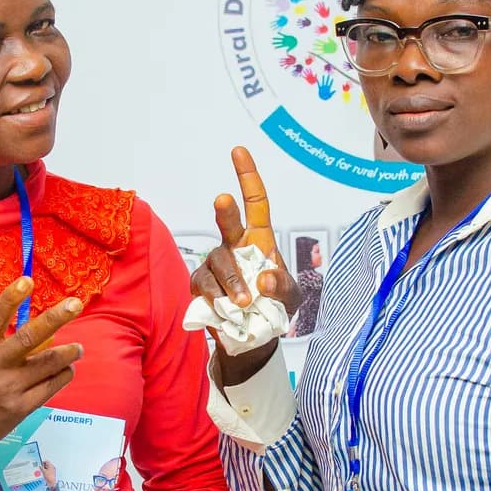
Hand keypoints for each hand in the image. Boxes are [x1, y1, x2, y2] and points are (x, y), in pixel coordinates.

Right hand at [0, 278, 82, 473]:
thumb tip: (38, 335)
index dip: (10, 297)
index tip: (27, 281)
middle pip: (30, 337)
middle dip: (56, 317)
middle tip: (75, 304)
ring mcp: (9, 388)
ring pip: (49, 363)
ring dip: (68, 353)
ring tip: (77, 348)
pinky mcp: (20, 408)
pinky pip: (51, 387)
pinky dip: (62, 375)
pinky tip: (66, 371)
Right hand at [188, 147, 300, 385]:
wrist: (252, 339)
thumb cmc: (273, 308)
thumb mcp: (290, 298)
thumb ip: (283, 287)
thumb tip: (263, 279)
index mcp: (258, 240)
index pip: (255, 203)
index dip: (247, 177)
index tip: (238, 151)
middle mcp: (234, 246)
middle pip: (227, 223)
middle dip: (226, 211)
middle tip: (223, 199)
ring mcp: (214, 264)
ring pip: (219, 263)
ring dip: (233, 284)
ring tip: (244, 304)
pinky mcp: (200, 285)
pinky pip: (205, 286)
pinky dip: (218, 300)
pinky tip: (227, 311)